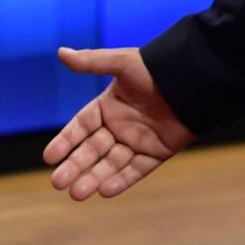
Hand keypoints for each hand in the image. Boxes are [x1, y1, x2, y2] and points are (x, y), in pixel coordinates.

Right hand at [43, 46, 195, 200]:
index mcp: (109, 106)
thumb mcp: (123, 63)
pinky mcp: (157, 152)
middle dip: (75, 166)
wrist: (195, 80)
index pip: (81, 127)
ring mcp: (138, 140)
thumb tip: (61, 52)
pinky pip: (136, 170)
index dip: (65, 141)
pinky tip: (105, 191)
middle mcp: (120, 125)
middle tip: (58, 183)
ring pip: (111, 164)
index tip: (49, 157)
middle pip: (92, 150)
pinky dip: (121, 180)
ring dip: (94, 178)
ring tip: (77, 193)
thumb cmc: (157, 69)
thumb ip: (92, 62)